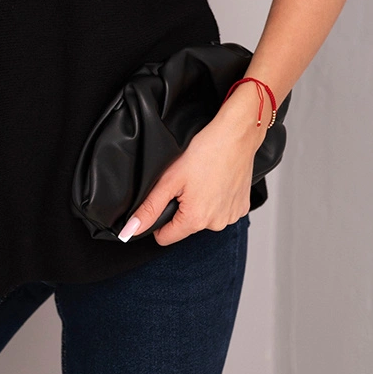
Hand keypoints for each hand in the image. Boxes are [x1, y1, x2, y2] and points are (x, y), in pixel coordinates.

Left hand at [120, 109, 259, 245]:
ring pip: (205, 218)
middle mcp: (216, 224)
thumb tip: (130, 230)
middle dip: (182, 208)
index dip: (159, 220)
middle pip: (186, 226)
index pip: (165, 237)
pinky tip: (217, 181)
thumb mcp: (170, 179)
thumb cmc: (206, 151)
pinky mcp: (242, 207)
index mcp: (196, 220)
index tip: (165, 199)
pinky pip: (222, 211)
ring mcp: (231, 217)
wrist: (236, 136)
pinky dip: (217, 199)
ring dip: (201, 203)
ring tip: (203, 179)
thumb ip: (149, 207)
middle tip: (187, 183)